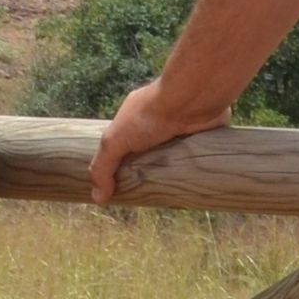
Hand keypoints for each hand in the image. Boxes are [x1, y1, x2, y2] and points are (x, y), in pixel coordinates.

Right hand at [87, 81, 222, 206]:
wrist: (190, 100)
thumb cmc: (149, 115)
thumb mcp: (115, 140)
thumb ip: (103, 166)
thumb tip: (97, 198)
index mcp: (134, 120)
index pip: (124, 145)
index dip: (122, 165)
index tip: (123, 190)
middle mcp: (157, 124)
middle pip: (149, 154)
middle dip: (148, 172)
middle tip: (148, 198)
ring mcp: (179, 131)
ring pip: (173, 157)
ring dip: (172, 172)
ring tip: (171, 196)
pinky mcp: (201, 137)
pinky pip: (196, 157)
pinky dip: (194, 169)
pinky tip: (193, 184)